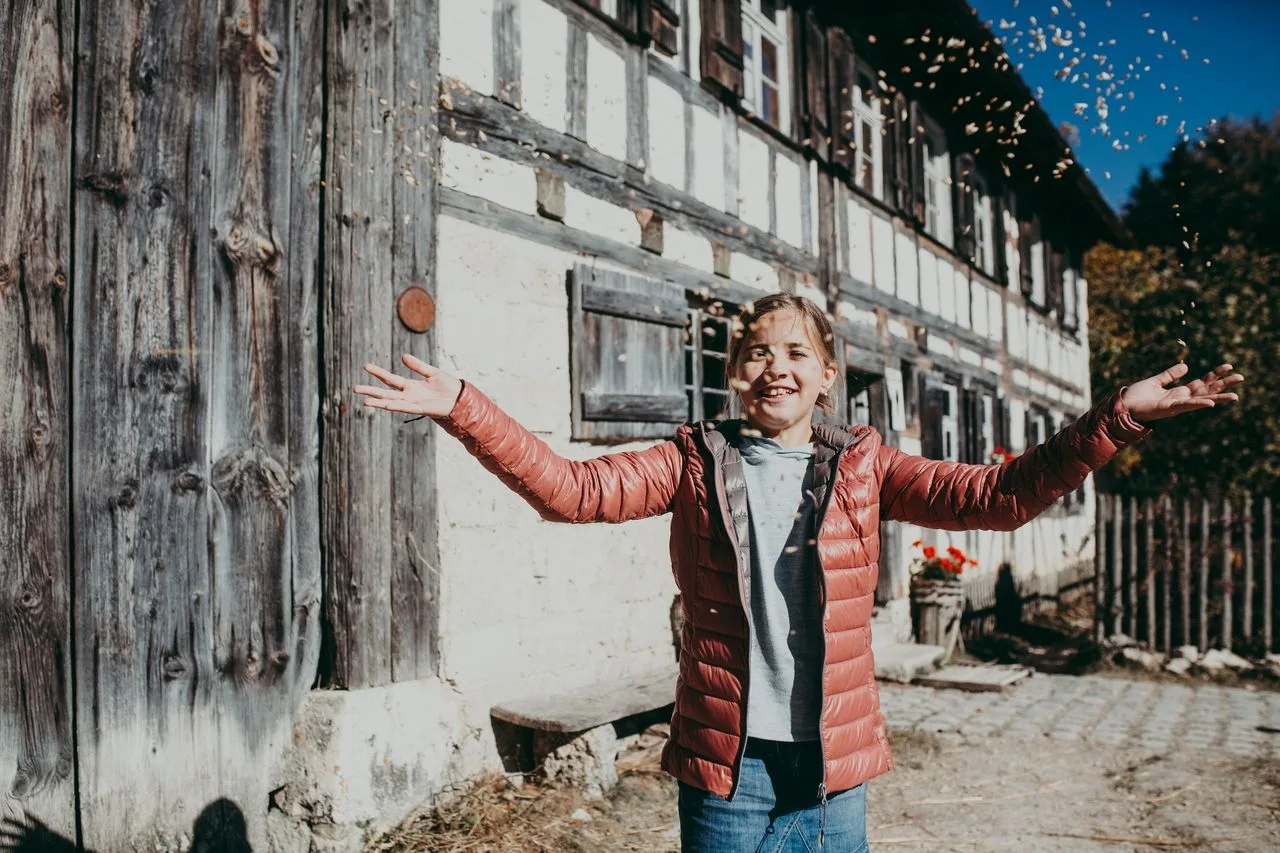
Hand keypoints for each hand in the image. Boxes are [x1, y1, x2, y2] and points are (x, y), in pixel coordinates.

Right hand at [353, 355, 462, 418]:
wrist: (460, 398)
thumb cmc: (448, 385)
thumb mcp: (432, 372)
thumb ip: (418, 366)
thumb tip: (403, 357)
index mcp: (410, 386)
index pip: (390, 379)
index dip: (378, 373)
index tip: (365, 366)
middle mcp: (409, 395)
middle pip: (386, 392)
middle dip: (371, 390)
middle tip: (355, 388)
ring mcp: (413, 403)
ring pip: (392, 402)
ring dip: (379, 401)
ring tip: (364, 401)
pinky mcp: (421, 409)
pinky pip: (406, 407)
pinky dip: (396, 405)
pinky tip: (386, 404)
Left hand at [1120, 363, 1243, 422]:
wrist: (1122, 406)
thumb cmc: (1136, 396)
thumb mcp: (1156, 381)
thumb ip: (1170, 375)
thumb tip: (1186, 367)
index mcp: (1179, 392)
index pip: (1203, 382)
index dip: (1216, 374)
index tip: (1229, 365)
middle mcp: (1181, 399)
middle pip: (1207, 391)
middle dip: (1224, 385)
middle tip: (1241, 377)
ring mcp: (1176, 405)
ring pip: (1201, 400)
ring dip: (1218, 397)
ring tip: (1235, 396)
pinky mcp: (1168, 409)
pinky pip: (1186, 406)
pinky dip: (1198, 404)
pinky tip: (1210, 403)